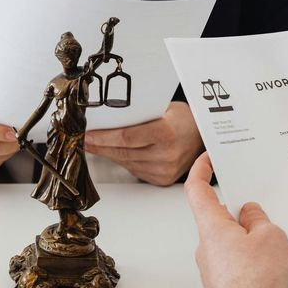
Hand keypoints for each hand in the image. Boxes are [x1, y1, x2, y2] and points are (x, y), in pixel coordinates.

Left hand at [85, 101, 203, 185]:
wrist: (203, 137)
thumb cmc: (183, 119)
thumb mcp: (163, 109)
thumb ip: (138, 115)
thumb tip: (107, 117)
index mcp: (167, 133)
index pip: (126, 137)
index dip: (103, 137)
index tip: (87, 134)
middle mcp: (167, 155)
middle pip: (122, 152)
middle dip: (99, 146)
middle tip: (84, 139)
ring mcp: (164, 170)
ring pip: (126, 162)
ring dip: (108, 154)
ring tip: (94, 145)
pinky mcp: (162, 179)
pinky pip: (134, 169)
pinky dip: (122, 161)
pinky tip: (113, 153)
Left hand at [185, 153, 287, 287]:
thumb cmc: (260, 280)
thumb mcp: (270, 237)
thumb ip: (258, 219)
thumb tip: (249, 215)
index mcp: (212, 227)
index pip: (197, 190)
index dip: (200, 170)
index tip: (207, 158)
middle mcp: (205, 247)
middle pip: (218, 218)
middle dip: (241, 213)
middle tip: (264, 214)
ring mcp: (212, 268)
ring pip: (229, 242)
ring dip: (248, 239)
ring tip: (275, 246)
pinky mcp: (223, 285)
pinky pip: (235, 262)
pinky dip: (250, 258)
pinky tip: (271, 266)